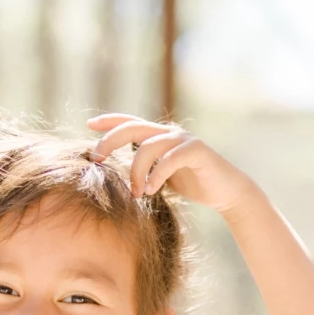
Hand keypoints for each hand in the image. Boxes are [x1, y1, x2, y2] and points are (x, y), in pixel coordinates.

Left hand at [88, 114, 256, 218]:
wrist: (225, 192)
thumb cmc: (192, 185)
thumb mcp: (161, 176)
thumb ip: (144, 169)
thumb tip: (117, 175)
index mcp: (159, 137)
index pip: (130, 123)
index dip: (110, 121)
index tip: (88, 125)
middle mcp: (169, 133)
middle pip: (133, 128)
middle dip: (110, 141)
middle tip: (97, 159)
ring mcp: (182, 140)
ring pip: (148, 146)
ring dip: (136, 171)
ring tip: (137, 193)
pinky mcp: (196, 151)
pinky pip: (169, 159)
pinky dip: (157, 175)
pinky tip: (152, 190)